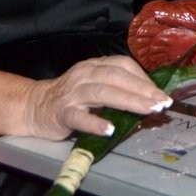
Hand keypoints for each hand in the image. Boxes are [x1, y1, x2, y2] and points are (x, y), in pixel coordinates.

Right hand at [23, 55, 171, 139]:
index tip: (160, 93)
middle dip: (142, 89)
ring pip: (102, 92)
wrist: (34, 106)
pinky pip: (79, 117)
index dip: (144, 78)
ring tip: (147, 111)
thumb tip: (150, 100)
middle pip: (116, 77)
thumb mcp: (94, 85)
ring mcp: (72, 94)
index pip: (123, 65)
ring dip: (128, 101)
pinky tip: (110, 130)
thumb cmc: (71, 97)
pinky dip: (95, 123)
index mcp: (95, 66)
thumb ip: (117, 89)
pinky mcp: (62, 113)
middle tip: (161, 102)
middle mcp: (84, 75)